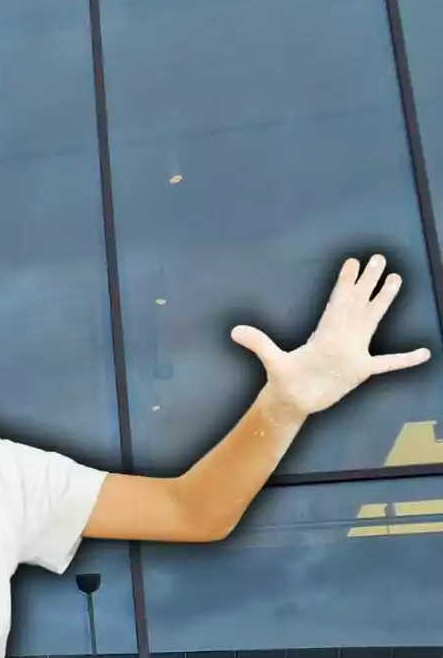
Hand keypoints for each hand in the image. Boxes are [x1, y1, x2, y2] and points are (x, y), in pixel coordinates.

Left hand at [230, 254, 430, 417]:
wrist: (293, 401)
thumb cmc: (283, 381)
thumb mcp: (272, 360)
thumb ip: (258, 344)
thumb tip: (234, 331)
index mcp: (325, 332)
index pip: (338, 301)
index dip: (345, 281)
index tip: (352, 261)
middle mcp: (342, 336)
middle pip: (359, 301)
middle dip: (369, 279)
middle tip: (380, 257)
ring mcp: (353, 351)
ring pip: (373, 319)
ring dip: (383, 300)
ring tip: (396, 279)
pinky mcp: (361, 370)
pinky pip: (388, 362)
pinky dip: (405, 359)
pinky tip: (424, 353)